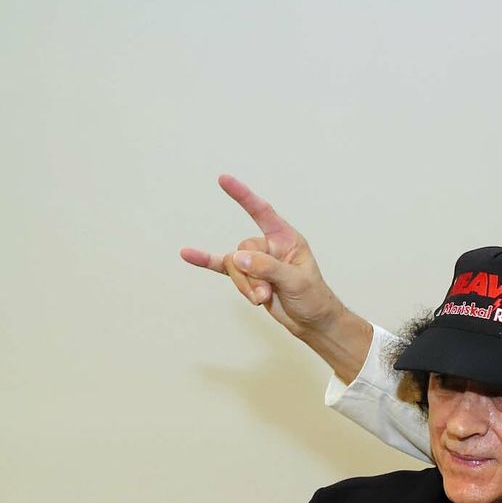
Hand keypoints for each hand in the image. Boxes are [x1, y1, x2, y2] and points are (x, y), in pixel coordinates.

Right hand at [180, 175, 372, 382]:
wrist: (311, 322)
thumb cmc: (313, 298)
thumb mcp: (295, 281)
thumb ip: (267, 268)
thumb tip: (237, 257)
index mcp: (287, 239)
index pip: (262, 212)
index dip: (243, 196)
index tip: (223, 179)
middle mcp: (270, 246)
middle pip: (242, 250)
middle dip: (251, 275)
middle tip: (267, 293)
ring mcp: (257, 261)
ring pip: (234, 266)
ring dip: (244, 286)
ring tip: (262, 299)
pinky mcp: (248, 277)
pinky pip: (222, 267)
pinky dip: (205, 261)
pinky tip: (187, 254)